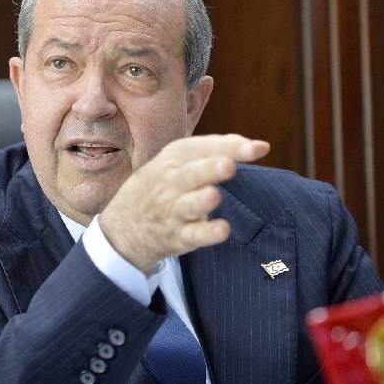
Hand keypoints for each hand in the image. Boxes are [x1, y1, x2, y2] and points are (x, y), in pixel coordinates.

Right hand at [99, 134, 269, 272]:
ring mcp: (172, 211)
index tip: (258, 148)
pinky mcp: (177, 236)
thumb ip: (217, 151)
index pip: (200, 148)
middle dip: (209, 169)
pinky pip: (193, 235)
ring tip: (214, 195)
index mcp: (173, 159)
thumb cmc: (163, 186)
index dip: (229, 146)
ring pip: (189, 204)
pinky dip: (207, 233)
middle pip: (191, 173)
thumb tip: (260, 146)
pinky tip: (222, 230)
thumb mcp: (177, 162)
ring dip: (202, 200)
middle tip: (228, 166)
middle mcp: (171, 183)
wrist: (123, 228)